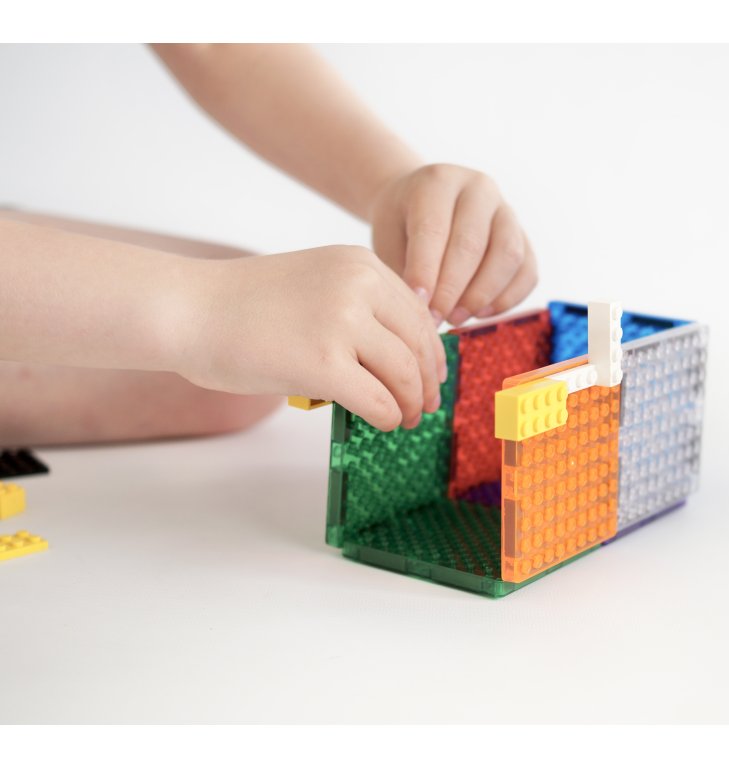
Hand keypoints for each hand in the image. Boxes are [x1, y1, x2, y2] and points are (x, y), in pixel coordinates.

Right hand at [176, 245, 445, 430]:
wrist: (187, 309)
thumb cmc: (240, 304)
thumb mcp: (314, 282)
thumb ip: (356, 306)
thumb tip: (397, 353)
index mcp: (359, 263)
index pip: (416, 312)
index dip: (429, 351)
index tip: (430, 374)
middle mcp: (358, 286)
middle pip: (417, 344)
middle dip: (426, 382)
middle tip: (425, 406)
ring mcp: (343, 324)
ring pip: (404, 374)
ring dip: (410, 404)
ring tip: (405, 419)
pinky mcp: (324, 364)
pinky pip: (378, 400)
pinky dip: (387, 417)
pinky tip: (383, 423)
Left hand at [369, 164, 537, 326]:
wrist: (424, 204)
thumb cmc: (402, 224)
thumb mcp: (388, 238)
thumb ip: (403, 270)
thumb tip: (423, 312)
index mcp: (437, 181)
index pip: (433, 229)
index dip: (426, 271)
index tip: (418, 305)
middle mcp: (478, 188)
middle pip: (472, 243)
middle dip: (452, 289)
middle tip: (436, 318)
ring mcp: (506, 210)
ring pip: (508, 255)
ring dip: (482, 295)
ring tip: (457, 317)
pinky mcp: (524, 236)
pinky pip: (527, 270)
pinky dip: (508, 298)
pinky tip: (481, 313)